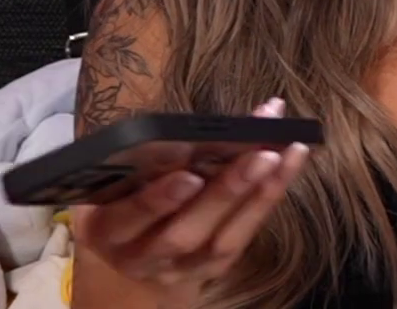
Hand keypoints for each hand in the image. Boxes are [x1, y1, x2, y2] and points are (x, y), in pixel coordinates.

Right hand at [69, 98, 311, 300]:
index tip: (189, 176)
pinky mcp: (213, 269)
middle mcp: (144, 257)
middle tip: (260, 155)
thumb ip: (144, 161)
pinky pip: (245, 236)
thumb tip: (195, 126)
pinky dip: (269, 197)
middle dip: (226, 193)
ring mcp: (182, 269)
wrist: (134, 252)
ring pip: (222, 240)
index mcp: (108, 230)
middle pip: (185, 233)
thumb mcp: (117, 181)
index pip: (130, 217)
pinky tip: (288, 164)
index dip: (159, 200)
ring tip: (285, 153)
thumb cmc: (124, 199)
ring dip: (259, 193)